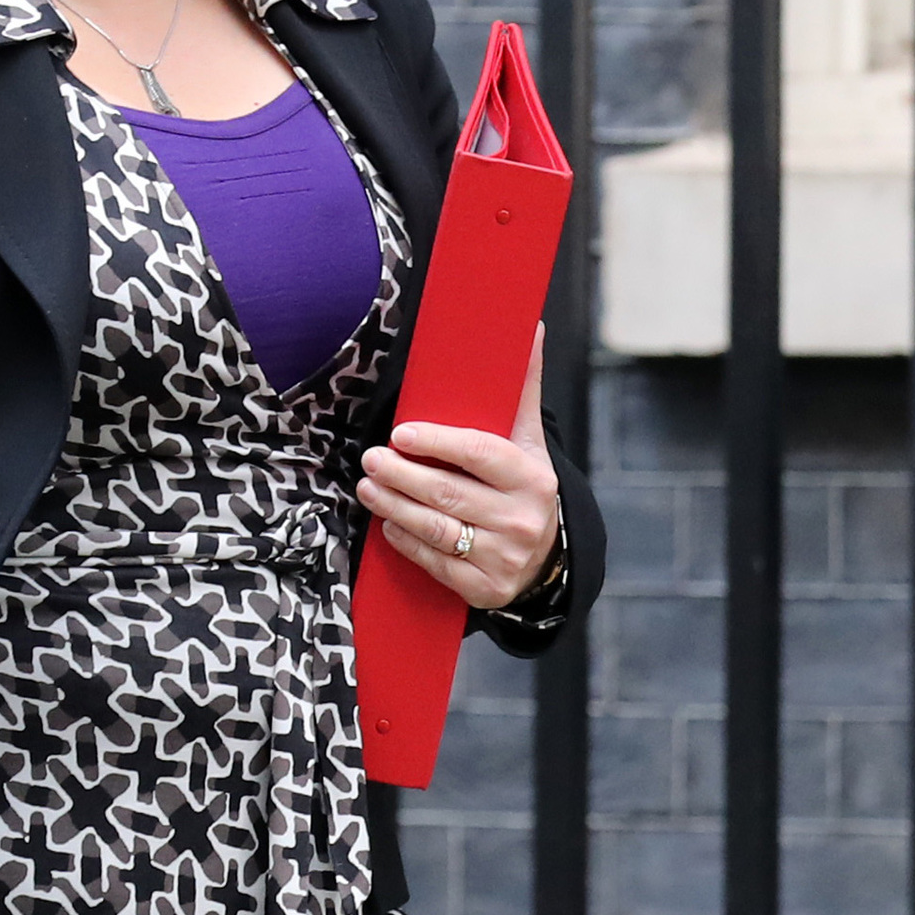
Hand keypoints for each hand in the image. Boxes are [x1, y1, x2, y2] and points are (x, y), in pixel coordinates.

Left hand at [359, 328, 561, 610]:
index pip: (479, 454)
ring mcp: (504, 557)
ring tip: (367, 487)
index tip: (400, 433)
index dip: (437, 443)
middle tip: (370, 458)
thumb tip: (530, 327)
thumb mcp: (529, 441)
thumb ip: (522, 389)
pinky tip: (388, 524)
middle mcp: (522, 519)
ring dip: (394, 507)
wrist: (547, 558)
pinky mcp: (485, 587)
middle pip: (449, 493)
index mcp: (532, 477)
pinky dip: (406, 542)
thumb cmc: (523, 486)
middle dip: (402, 475)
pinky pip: (436, 562)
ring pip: (436, 529)